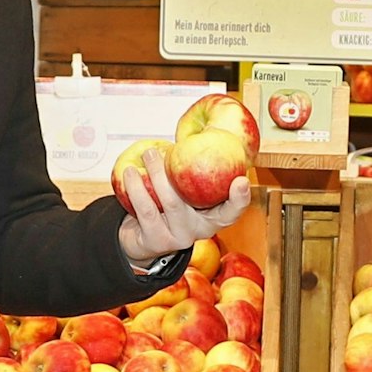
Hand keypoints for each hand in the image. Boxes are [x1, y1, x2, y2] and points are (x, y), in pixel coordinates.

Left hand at [116, 147, 253, 265]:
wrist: (143, 239)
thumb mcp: (188, 192)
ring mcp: (178, 238)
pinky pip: (146, 211)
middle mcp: (198, 230)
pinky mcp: (156, 241)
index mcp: (213, 217)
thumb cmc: (170, 204)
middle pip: (196, 201)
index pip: (233, 211)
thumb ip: (197, 171)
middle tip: (165, 149)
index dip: (241, 198)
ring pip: (169, 203)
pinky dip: (136, 188)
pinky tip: (130, 172)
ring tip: (147, 154)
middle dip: (180, 171)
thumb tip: (202, 130)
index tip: (241, 181)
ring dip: (155, 174)